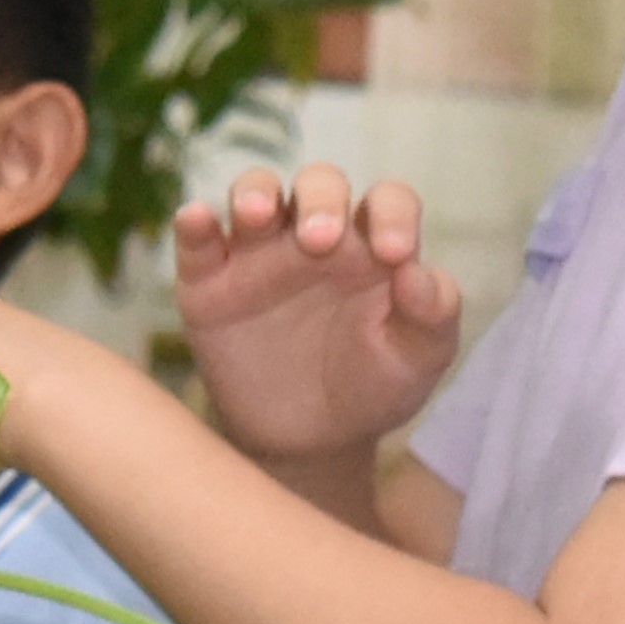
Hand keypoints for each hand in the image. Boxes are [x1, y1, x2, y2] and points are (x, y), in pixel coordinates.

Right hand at [173, 164, 466, 460]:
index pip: (388, 201)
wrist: (309, 439)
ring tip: (256, 215)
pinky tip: (196, 220)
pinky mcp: (209, 280)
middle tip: (320, 240)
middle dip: (321, 200)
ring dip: (253, 193)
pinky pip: (197, 240)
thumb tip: (420, 272)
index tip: (396, 254)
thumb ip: (431, 316)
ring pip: (253, 192)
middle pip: (318, 184)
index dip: (393, 214)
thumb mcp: (416, 360)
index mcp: (373, 244)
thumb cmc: (372, 386)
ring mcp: (258, 252)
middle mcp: (315, 234)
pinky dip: (193, 222)